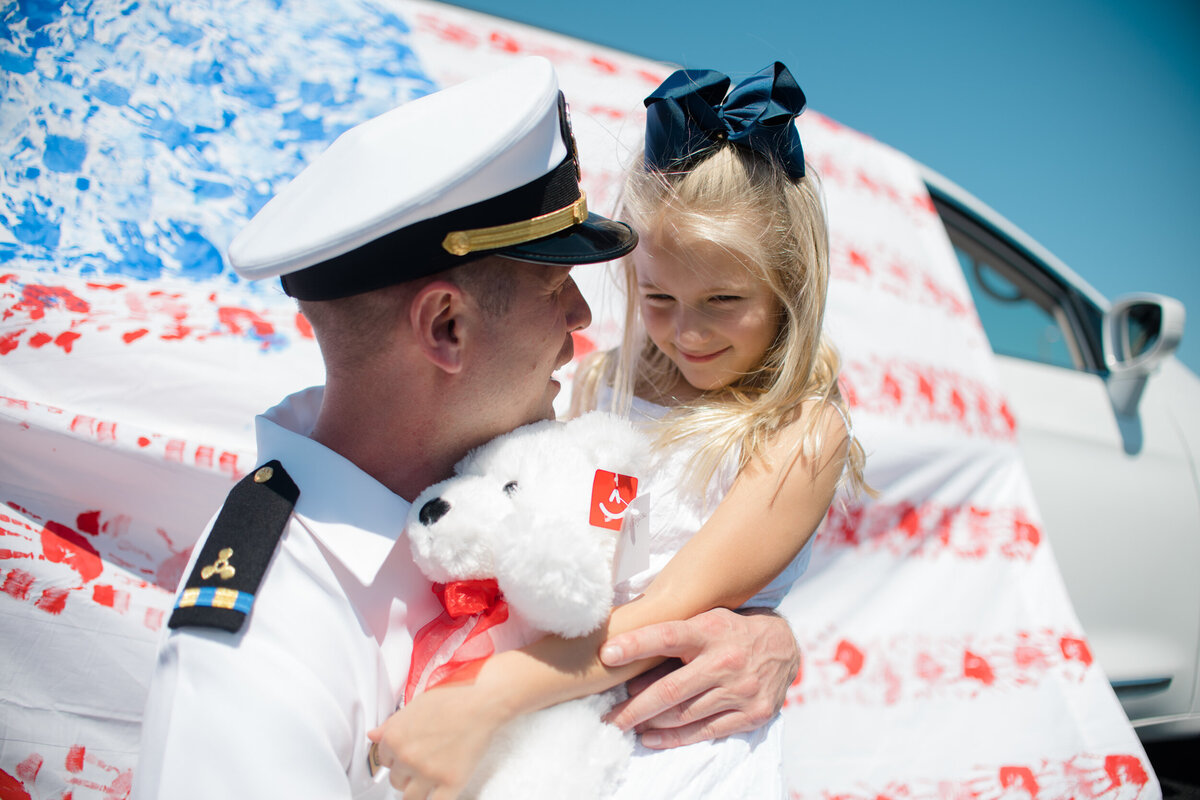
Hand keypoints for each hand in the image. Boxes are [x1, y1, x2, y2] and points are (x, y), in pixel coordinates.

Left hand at [368, 682, 507, 799]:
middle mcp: (406, 757)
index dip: (396, 758)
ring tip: (429, 780)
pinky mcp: (449, 783)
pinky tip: (438, 793)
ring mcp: (427, 772)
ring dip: (417, 791)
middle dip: (407, 774)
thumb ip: (391, 725)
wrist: (481, 703)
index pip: (384, 760)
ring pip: (410, 798)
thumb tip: (373, 735)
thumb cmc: (451, 699)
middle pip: (396, 781)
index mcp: (394, 738)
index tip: (407, 756)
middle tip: (422, 764)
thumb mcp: (415, 706)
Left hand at [599, 607, 799, 748]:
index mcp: (711, 631)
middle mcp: (726, 661)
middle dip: (633, 707)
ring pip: (684, 714)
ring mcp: (741, 690)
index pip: (667, 636)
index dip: (636, 644)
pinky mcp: (753, 713)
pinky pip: (705, 731)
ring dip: (649, 722)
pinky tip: (651, 738)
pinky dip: (674, 738)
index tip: (606, 654)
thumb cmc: (731, 630)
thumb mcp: (705, 620)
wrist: (785, 645)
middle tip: (606, 718)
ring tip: (625, 725)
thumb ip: (673, 637)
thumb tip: (626, 656)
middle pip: (671, 689)